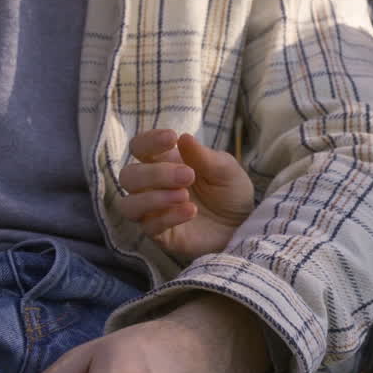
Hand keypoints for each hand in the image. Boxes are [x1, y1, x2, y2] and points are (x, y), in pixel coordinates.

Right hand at [116, 130, 253, 262]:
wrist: (243, 224)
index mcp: (165, 162)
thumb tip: (184, 137)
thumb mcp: (226, 169)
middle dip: (155, 173)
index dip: (148, 141)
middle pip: (128, 176)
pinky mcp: (161, 235)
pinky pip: (150, 227)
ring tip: (184, 195)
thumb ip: (204, 156)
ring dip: (153, 198)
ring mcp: (154, 212)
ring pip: (128, 205)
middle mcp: (152, 186)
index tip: (171, 138)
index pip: (139, 147)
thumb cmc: (230, 191)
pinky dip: (169, 217)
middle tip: (188, 175)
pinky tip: (191, 211)